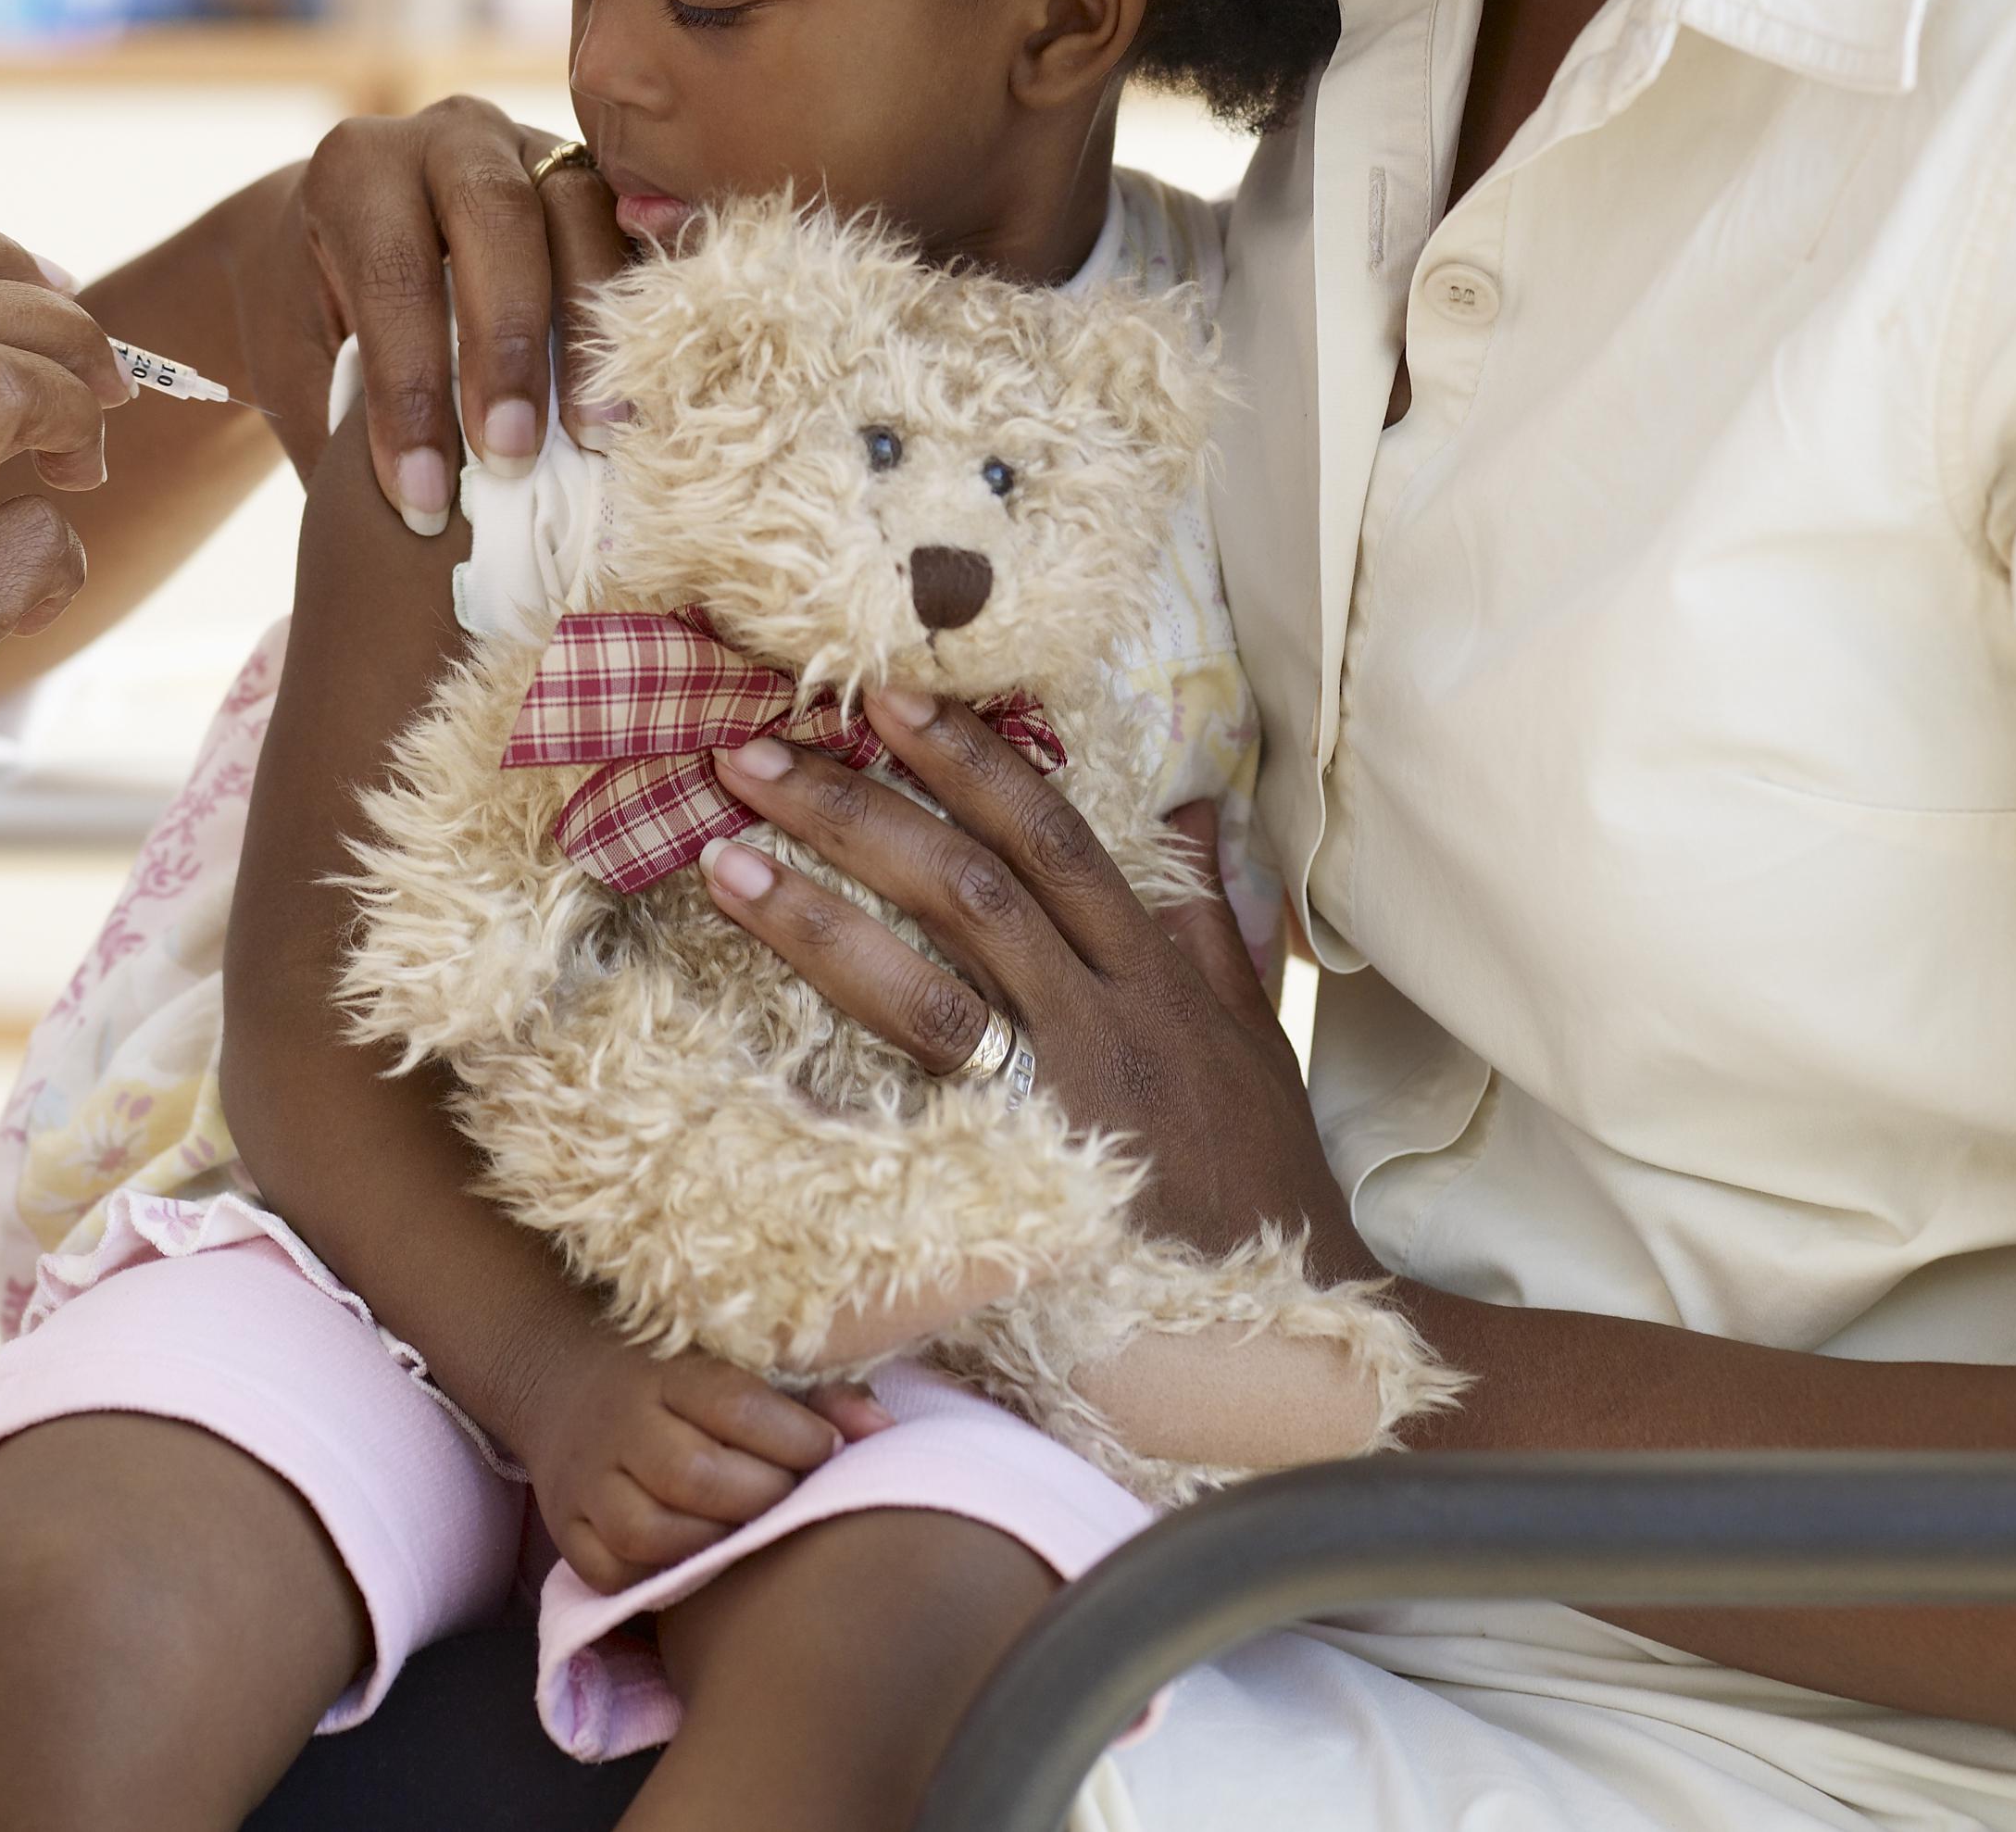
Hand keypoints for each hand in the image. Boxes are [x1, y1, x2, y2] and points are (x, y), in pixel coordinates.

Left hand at [277, 95, 630, 531]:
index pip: (392, 273)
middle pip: (495, 218)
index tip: (421, 498)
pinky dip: (645, 300)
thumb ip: (345, 420)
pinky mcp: (595, 178)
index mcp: (355, 171)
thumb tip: (422, 518)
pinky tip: (647, 381)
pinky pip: (634, 224)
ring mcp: (533, 149)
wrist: (340, 240)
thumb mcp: (296, 363)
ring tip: (595, 435)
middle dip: (507, 342)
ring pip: (581, 210)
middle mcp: (448, 138)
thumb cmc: (315, 317)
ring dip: (594, 328)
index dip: (410, 389)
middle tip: (509, 456)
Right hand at [513, 1338, 886, 1594]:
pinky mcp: (565, 1530)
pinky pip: (609, 1573)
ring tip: (748, 1539)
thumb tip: (883, 1431)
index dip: (794, 1436)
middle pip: (691, 1473)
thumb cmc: (680, 1386)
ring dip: (712, 1544)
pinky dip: (657, 1580)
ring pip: (645, 1531)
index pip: (733, 1405)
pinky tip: (695, 1566)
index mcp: (665, 1374)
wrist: (567, 1385)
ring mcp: (585, 1481)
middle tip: (792, 1503)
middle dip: (760, 1497)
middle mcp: (619, 1424)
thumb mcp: (736, 1369)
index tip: (827, 1449)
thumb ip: (816, 1398)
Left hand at [699, 711, 1373, 1274]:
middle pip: (971, 883)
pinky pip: (927, 1093)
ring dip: (819, 912)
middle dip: (858, 808)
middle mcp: (1106, 1015)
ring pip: (934, 976)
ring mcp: (1064, 1095)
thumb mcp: (1252, 1037)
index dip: (969, 758)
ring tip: (721, 857)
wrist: (1294, 1319)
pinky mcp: (1024, 1173)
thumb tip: (1193, 809)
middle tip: (751, 751)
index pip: (1053, 835)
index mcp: (1152, 973)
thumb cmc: (1260, 1178)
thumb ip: (1209, 924)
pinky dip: (848, 1043)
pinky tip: (756, 1023)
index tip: (886, 696)